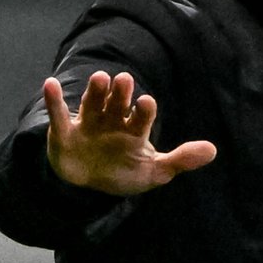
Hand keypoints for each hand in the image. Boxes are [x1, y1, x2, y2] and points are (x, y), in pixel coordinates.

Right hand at [43, 71, 216, 195]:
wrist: (88, 184)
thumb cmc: (124, 172)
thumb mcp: (154, 172)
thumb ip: (181, 160)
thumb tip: (213, 150)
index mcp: (134, 128)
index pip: (142, 115)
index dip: (143, 109)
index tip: (146, 102)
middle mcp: (112, 120)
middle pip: (118, 103)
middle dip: (121, 93)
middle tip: (125, 80)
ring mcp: (88, 123)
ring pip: (93, 103)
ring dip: (96, 91)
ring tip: (100, 78)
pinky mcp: (65, 132)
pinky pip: (59, 114)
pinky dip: (54, 100)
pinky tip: (50, 83)